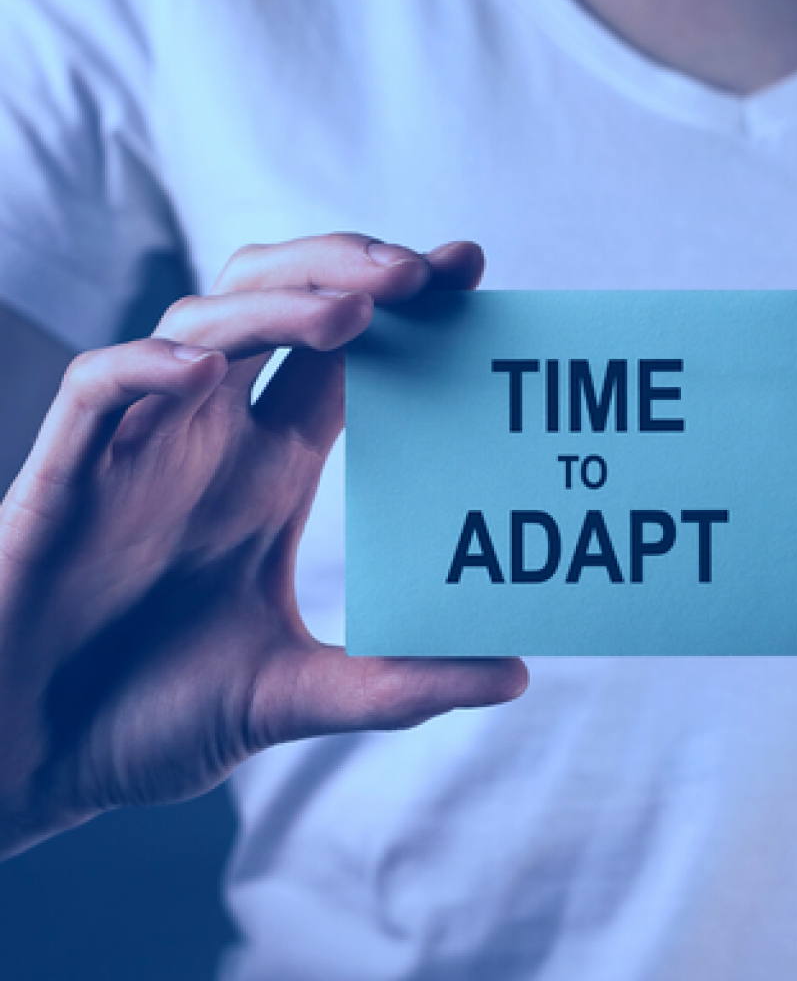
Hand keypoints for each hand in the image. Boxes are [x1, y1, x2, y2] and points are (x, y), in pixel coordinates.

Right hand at [0, 234, 527, 859]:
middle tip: (426, 272)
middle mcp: (210, 439)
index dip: (400, 305)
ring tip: (355, 312)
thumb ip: (397, 685)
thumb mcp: (293, 694)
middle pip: (276, 303)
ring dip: (274, 305)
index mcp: (268, 469)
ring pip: (199, 325)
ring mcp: (138, 449)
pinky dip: (146, 369)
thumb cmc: (149, 715)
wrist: (34, 760)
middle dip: (347, 271)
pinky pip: (97, 391)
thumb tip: (516, 674)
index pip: (344, 356)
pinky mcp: (64, 479)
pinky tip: (204, 369)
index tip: (469, 269)